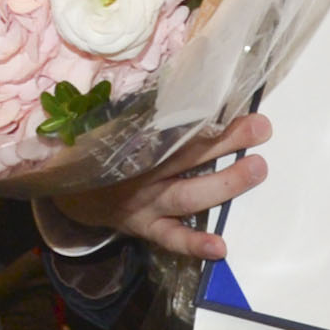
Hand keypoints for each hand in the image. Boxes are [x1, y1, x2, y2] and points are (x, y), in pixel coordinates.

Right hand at [53, 116, 272, 261]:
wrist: (69, 191)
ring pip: (187, 194)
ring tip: (257, 169)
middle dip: (226, 140)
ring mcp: (145, 202)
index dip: (206, 111)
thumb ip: (148, 112)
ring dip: (224, 183)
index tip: (238, 98)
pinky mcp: (145, 228)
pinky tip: (220, 247)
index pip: (176, 124)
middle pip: (188, 154)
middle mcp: (143, 170)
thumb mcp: (118, 126)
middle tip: (261, 127)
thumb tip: (196, 83)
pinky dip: (194, 243)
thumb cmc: (106, 151)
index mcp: (137, 140)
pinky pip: (171, 237)